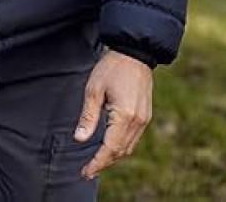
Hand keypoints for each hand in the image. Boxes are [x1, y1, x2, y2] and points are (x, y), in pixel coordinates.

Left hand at [74, 49, 152, 180]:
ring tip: (96, 162)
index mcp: (124, 116)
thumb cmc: (111, 67)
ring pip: (128, 147)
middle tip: (88, 171)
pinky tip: (110, 147)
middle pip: (120, 152)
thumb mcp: (94, 89)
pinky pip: (133, 138)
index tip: (85, 172)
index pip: (110, 149)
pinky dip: (121, 147)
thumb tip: (79, 139)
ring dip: (113, 157)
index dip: (97, 163)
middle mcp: (137, 121)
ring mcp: (144, 119)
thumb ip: (88, 116)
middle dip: (104, 163)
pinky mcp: (145, 115)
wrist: (134, 52)